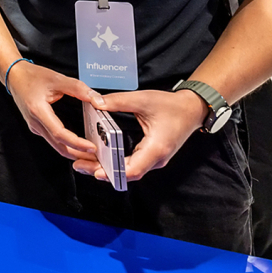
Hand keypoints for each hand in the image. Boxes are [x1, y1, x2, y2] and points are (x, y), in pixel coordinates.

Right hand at [6, 62, 99, 159]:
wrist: (14, 75)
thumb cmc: (31, 76)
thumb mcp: (56, 78)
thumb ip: (77, 88)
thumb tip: (96, 99)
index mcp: (38, 111)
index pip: (60, 134)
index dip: (77, 143)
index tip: (91, 147)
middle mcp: (36, 123)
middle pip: (59, 146)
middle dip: (78, 155)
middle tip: (95, 157)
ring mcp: (35, 126)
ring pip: (56, 145)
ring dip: (73, 151)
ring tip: (89, 152)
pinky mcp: (37, 126)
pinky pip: (53, 140)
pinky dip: (67, 145)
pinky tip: (77, 143)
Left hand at [73, 88, 206, 182]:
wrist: (192, 110)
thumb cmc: (171, 106)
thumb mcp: (143, 99)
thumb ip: (118, 101)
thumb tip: (95, 102)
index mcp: (156, 148)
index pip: (134, 169)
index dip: (114, 173)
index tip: (96, 172)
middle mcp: (156, 159)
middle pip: (127, 173)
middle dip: (103, 171)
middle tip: (79, 165)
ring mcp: (154, 159)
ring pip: (129, 170)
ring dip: (108, 168)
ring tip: (84, 163)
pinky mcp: (151, 155)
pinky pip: (132, 164)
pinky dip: (116, 163)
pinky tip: (100, 157)